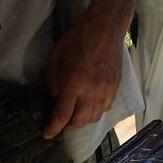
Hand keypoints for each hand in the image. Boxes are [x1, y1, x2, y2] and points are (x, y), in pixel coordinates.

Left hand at [43, 14, 127, 137]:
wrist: (105, 28)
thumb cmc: (77, 39)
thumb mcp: (55, 56)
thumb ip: (52, 80)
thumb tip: (55, 97)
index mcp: (74, 83)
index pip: (63, 114)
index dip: (53, 128)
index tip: (47, 134)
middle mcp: (92, 91)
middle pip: (81, 121)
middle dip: (69, 126)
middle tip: (61, 124)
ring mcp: (106, 90)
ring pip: (95, 117)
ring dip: (83, 120)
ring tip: (76, 116)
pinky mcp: (116, 86)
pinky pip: (106, 107)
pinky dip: (96, 111)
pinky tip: (90, 104)